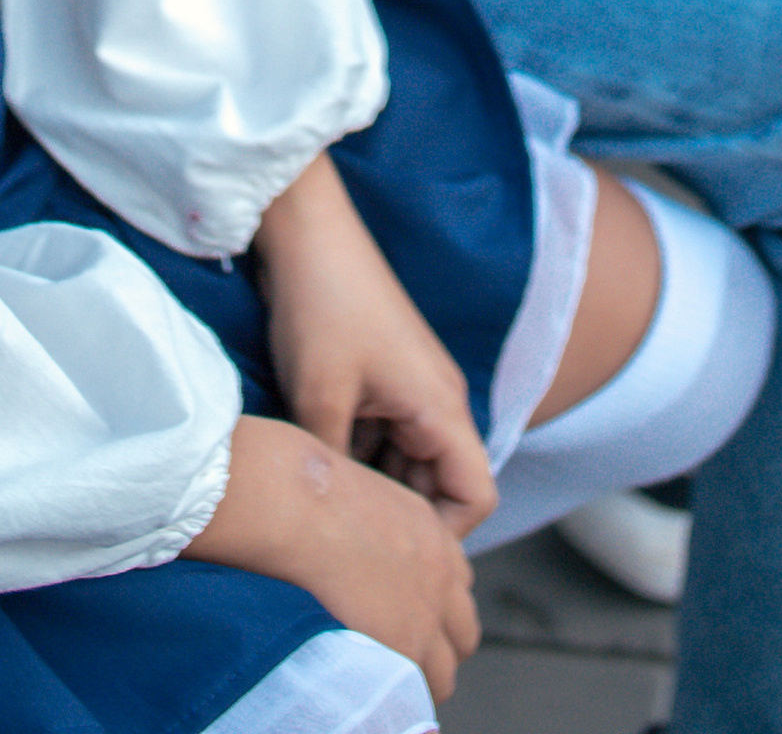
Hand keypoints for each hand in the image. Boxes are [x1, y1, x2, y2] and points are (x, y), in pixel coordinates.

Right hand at [187, 417, 482, 701]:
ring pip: (445, 670)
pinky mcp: (400, 647)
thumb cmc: (310, 489)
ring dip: (422, 674)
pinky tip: (372, 688)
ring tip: (386, 677)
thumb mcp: (365, 497)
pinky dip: (400, 692)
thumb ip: (380, 530)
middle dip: (439, 645)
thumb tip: (358, 550)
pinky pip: (416, 689)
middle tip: (403, 652)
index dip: (436, 606)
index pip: (457, 585)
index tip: (411, 615)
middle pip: (463, 632)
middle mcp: (439, 577)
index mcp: (433, 535)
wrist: (300, 504)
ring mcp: (424, 617)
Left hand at [251, 157, 495, 535]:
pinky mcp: (384, 376)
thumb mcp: (320, 399)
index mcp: (440, 406)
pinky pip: (387, 436)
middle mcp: (436, 399)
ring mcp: (410, 387)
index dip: (445, 533)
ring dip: (377, 484)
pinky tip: (321, 465)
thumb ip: (336, 470)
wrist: (305, 230)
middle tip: (349, 537)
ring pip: (410, 462)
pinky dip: (362, 456)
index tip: (392, 551)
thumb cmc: (320, 305)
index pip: (476, 494)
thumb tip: (330, 524)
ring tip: (330, 503)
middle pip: (442, 484)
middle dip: (403, 514)